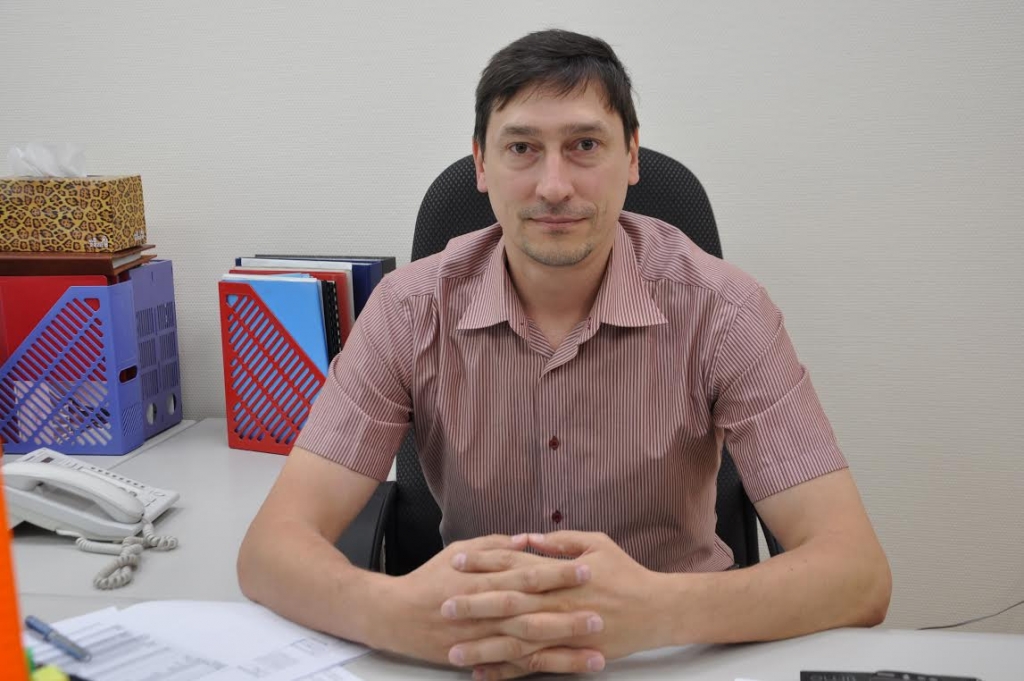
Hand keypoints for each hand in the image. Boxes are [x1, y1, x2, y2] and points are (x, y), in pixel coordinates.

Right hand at [372, 534, 602, 669]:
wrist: (393, 615)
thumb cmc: (429, 579)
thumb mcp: (459, 551)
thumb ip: (495, 546)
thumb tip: (526, 540)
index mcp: (484, 578)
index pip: (528, 573)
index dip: (558, 572)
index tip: (587, 568)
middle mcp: (485, 609)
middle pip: (534, 611)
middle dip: (569, 614)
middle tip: (601, 614)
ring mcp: (483, 637)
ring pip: (529, 644)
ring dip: (563, 649)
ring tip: (595, 652)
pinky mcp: (478, 658)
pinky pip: (513, 666)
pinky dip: (539, 669)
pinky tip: (564, 670)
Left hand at [446, 531, 665, 679]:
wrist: (656, 610)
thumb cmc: (626, 573)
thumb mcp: (597, 543)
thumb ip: (560, 541)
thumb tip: (529, 536)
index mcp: (559, 573)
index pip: (513, 564)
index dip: (483, 562)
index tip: (456, 561)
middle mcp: (556, 603)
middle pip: (507, 603)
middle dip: (474, 605)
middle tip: (443, 607)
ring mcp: (562, 631)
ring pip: (515, 641)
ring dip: (483, 646)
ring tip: (453, 652)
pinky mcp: (569, 654)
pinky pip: (533, 666)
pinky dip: (508, 671)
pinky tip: (484, 674)